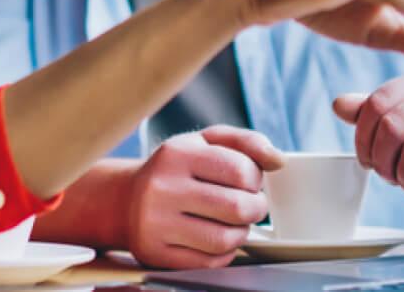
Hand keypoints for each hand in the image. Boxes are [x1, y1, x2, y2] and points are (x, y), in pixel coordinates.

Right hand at [125, 126, 283, 268]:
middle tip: (250, 204)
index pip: (240, 170)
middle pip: (236, 208)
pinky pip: (209, 262)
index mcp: (177, 153)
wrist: (125, 199)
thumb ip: (246, 142)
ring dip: (242, 232)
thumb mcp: (206, 141)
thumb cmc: (176, 168)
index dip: (256, 179)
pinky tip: (216, 237)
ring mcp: (155, 223)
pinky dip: (224, 253)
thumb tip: (278, 160)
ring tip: (234, 222)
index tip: (249, 181)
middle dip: (255, 208)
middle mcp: (162, 187)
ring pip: (225, 239)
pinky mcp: (154, 253)